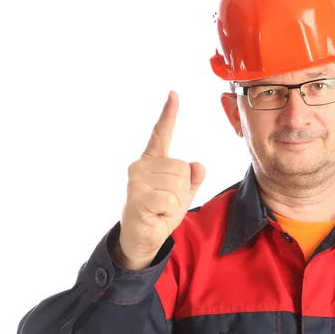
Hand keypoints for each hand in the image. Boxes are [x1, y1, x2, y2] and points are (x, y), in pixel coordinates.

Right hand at [115, 91, 205, 269]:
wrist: (141, 239)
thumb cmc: (160, 213)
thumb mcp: (183, 195)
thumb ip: (193, 179)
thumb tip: (198, 165)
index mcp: (152, 161)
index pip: (161, 133)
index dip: (169, 114)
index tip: (174, 94)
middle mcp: (140, 166)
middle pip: (182, 168)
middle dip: (183, 189)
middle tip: (166, 202)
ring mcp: (136, 181)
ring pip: (178, 184)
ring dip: (176, 202)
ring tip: (160, 208)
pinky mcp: (137, 198)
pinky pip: (170, 200)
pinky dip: (169, 212)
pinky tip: (156, 215)